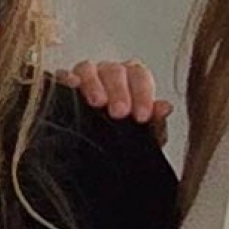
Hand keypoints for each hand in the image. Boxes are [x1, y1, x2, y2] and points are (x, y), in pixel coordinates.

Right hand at [57, 58, 172, 142]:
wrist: (99, 159)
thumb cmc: (124, 140)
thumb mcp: (142, 135)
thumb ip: (156, 122)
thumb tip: (165, 108)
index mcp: (131, 80)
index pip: (139, 76)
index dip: (142, 94)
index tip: (142, 116)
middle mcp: (108, 74)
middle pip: (115, 71)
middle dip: (119, 91)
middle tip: (120, 113)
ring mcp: (84, 77)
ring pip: (88, 69)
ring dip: (93, 84)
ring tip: (97, 103)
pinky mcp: (63, 85)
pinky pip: (63, 76)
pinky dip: (67, 80)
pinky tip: (71, 87)